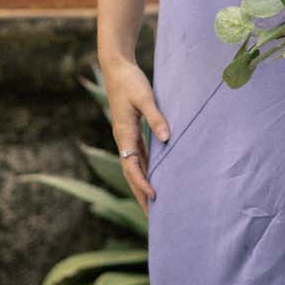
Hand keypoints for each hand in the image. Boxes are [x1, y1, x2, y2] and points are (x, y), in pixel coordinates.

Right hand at [101, 56, 169, 207]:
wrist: (116, 68)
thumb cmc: (131, 81)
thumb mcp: (145, 97)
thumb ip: (156, 118)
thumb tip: (167, 138)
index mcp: (124, 134)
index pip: (132, 167)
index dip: (142, 183)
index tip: (155, 197)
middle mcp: (123, 139)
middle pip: (131, 173)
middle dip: (140, 194)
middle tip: (153, 216)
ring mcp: (126, 136)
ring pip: (134, 167)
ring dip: (143, 185)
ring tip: (154, 203)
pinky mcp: (131, 131)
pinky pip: (138, 156)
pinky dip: (145, 169)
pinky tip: (155, 177)